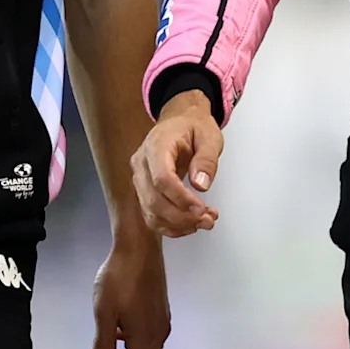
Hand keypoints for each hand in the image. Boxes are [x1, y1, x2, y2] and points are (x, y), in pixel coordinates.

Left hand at [91, 238, 169, 348]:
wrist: (139, 248)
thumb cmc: (119, 278)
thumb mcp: (104, 312)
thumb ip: (103, 344)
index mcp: (146, 337)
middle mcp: (159, 334)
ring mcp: (162, 323)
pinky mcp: (161, 312)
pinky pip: (149, 340)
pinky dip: (133, 346)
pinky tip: (118, 334)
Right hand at [133, 91, 224, 236]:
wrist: (180, 122)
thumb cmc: (193, 127)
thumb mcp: (209, 136)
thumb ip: (206, 159)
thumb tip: (201, 185)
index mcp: (156, 145)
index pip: (161, 178)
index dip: (181, 198)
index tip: (201, 209)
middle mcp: (142, 163)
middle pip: (153, 200)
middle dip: (181, 217)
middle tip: (207, 220)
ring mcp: (140, 179)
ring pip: (151, 212)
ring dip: (178, 225)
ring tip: (205, 222)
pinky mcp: (144, 192)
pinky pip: (152, 217)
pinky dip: (172, 227)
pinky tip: (191, 224)